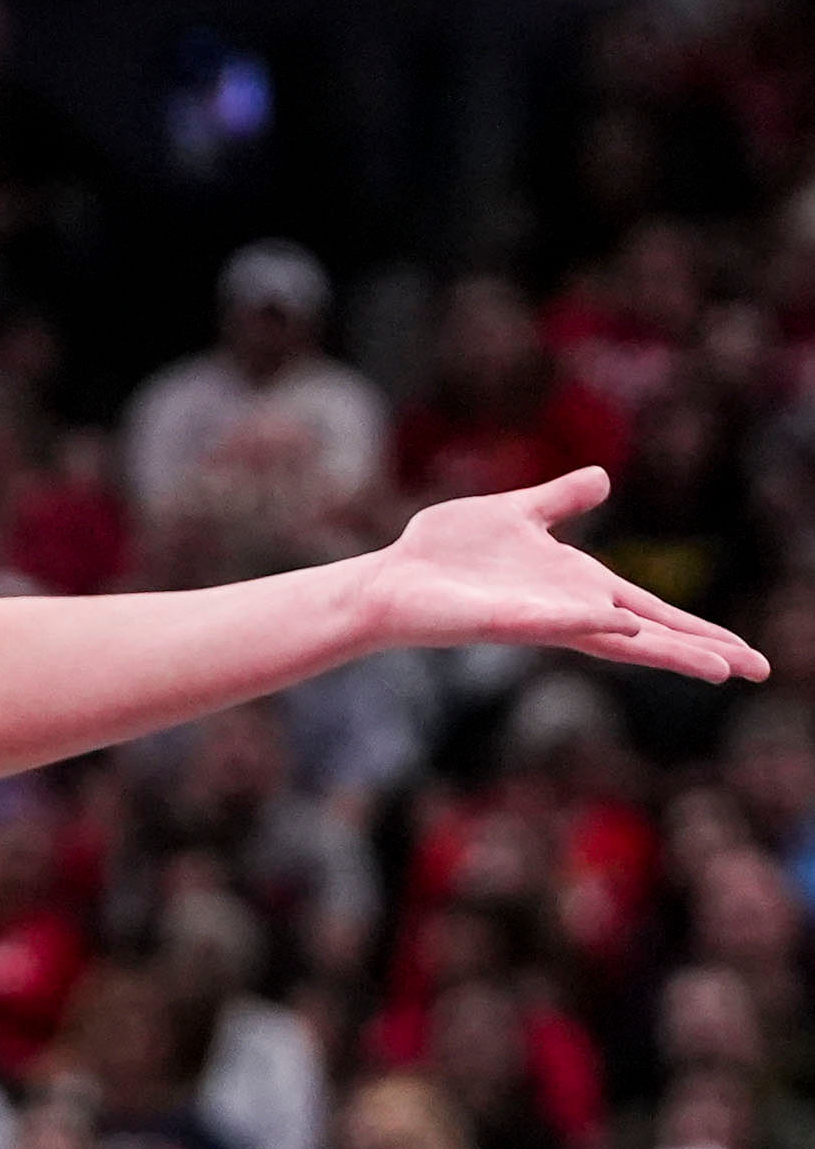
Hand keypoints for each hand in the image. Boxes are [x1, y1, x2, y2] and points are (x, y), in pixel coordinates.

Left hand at [365, 467, 764, 682]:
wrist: (390, 577)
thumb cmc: (445, 553)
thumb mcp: (517, 513)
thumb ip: (560, 500)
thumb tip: (603, 477)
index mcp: (577, 587)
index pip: (651, 612)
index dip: (697, 631)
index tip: (746, 655)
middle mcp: (566, 610)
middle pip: (647, 634)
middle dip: (700, 651)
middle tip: (758, 670)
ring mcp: (538, 620)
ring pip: (612, 638)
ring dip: (662, 648)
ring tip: (718, 666)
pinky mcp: (502, 622)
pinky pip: (553, 623)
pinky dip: (590, 621)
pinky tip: (623, 621)